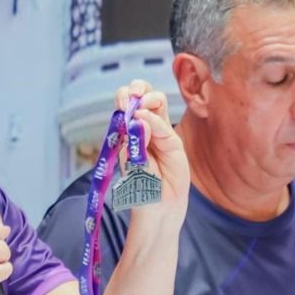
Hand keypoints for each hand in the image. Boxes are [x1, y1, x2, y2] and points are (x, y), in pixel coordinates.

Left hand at [115, 82, 189, 220]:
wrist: (154, 205)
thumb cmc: (138, 185)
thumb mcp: (129, 159)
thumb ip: (132, 139)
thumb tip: (137, 117)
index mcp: (129, 127)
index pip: (126, 101)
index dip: (123, 97)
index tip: (121, 105)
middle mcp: (145, 125)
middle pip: (144, 94)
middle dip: (138, 88)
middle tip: (133, 95)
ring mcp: (161, 131)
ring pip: (158, 102)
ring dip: (149, 97)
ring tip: (140, 108)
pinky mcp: (173, 142)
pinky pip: (164, 124)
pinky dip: (154, 119)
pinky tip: (146, 120)